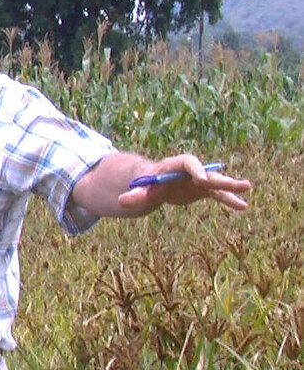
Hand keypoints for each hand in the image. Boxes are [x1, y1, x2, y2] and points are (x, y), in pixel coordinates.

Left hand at [118, 155, 250, 210]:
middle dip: (220, 178)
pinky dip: (229, 200)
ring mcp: (197, 180)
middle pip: (207, 173)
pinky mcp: (201, 190)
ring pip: (216, 183)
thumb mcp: (139, 190)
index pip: (187, 163)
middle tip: (236, 182)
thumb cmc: (145, 185)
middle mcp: (190, 171)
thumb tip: (121, 202)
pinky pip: (217, 195)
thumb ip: (134, 195)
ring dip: (231, 186)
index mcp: (174, 166)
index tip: (202, 179)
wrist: (153, 185)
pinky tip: (242, 206)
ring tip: (247, 188)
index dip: (196, 169)